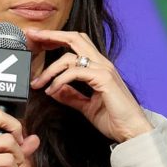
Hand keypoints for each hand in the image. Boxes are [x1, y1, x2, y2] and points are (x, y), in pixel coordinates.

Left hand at [27, 29, 152, 142]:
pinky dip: (60, 80)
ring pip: (70, 57)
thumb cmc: (114, 120)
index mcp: (99, 67)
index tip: (38, 39)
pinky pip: (75, 73)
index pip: (77, 43)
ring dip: (49, 69)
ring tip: (38, 83)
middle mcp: (102, 63)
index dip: (57, 38)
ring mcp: (104, 69)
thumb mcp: (86, 106)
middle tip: (32, 35)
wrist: (133, 132)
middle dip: (51, 35)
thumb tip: (54, 89)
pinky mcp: (104, 79)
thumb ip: (71, 96)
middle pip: (74, 38)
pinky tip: (52, 90)